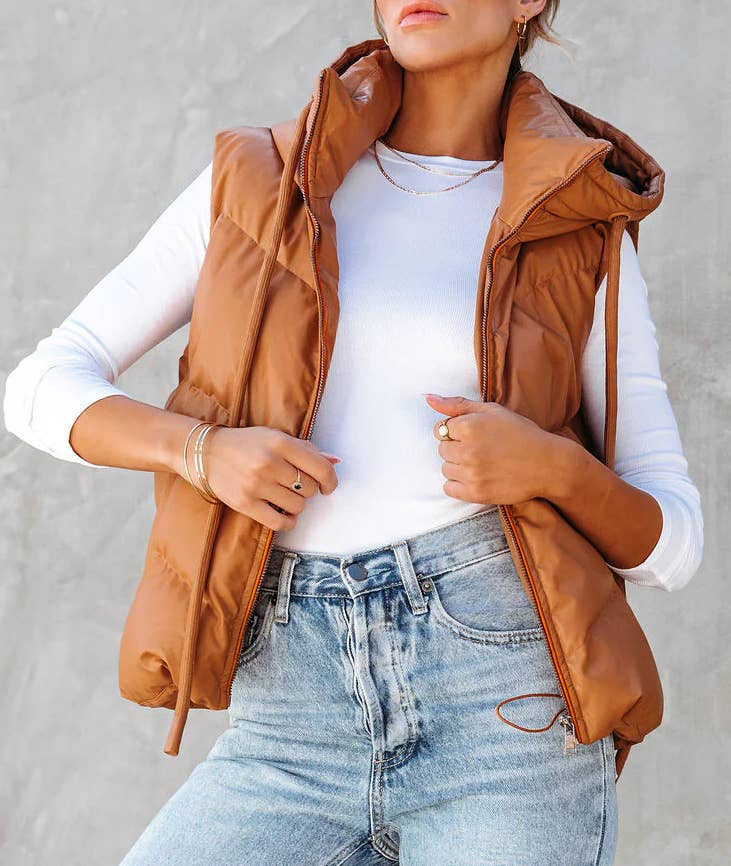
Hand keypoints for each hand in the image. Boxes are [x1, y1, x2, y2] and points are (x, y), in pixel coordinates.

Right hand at [181, 425, 340, 530]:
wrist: (207, 453)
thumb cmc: (246, 444)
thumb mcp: (276, 437)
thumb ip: (306, 449)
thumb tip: (335, 461)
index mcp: (280, 443)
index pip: (321, 468)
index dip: (331, 481)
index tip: (328, 486)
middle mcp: (269, 463)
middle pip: (310, 489)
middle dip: (308, 490)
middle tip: (296, 485)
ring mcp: (256, 485)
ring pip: (297, 507)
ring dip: (296, 505)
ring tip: (284, 495)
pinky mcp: (245, 503)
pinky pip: (280, 523)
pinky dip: (288, 522)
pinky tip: (285, 514)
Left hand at [425, 393, 566, 505]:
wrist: (547, 464)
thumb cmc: (520, 433)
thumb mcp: (491, 410)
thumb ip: (456, 404)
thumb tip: (426, 397)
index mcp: (469, 426)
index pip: (441, 429)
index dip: (457, 431)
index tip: (475, 434)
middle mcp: (468, 450)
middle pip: (442, 449)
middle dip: (457, 448)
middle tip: (481, 448)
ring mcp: (471, 474)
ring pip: (445, 469)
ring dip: (458, 466)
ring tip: (481, 462)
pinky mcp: (476, 493)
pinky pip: (448, 488)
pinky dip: (458, 484)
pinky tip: (476, 476)